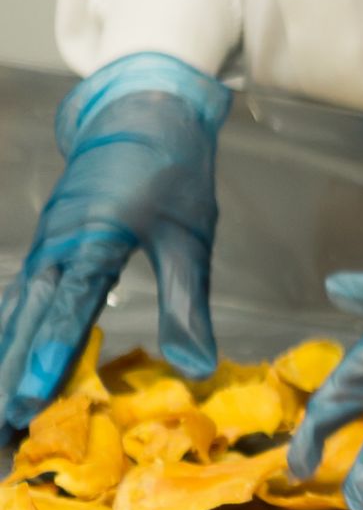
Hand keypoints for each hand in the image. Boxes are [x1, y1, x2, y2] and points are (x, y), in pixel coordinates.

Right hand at [0, 52, 230, 428]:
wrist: (143, 111)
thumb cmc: (172, 171)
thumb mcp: (190, 237)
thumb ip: (187, 303)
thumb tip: (196, 367)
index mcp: (94, 237)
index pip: (68, 306)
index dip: (51, 354)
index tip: (34, 398)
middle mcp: (58, 245)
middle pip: (27, 321)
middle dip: (10, 377)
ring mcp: (47, 246)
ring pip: (16, 314)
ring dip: (4, 363)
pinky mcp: (49, 248)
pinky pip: (21, 299)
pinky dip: (10, 334)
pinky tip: (5, 365)